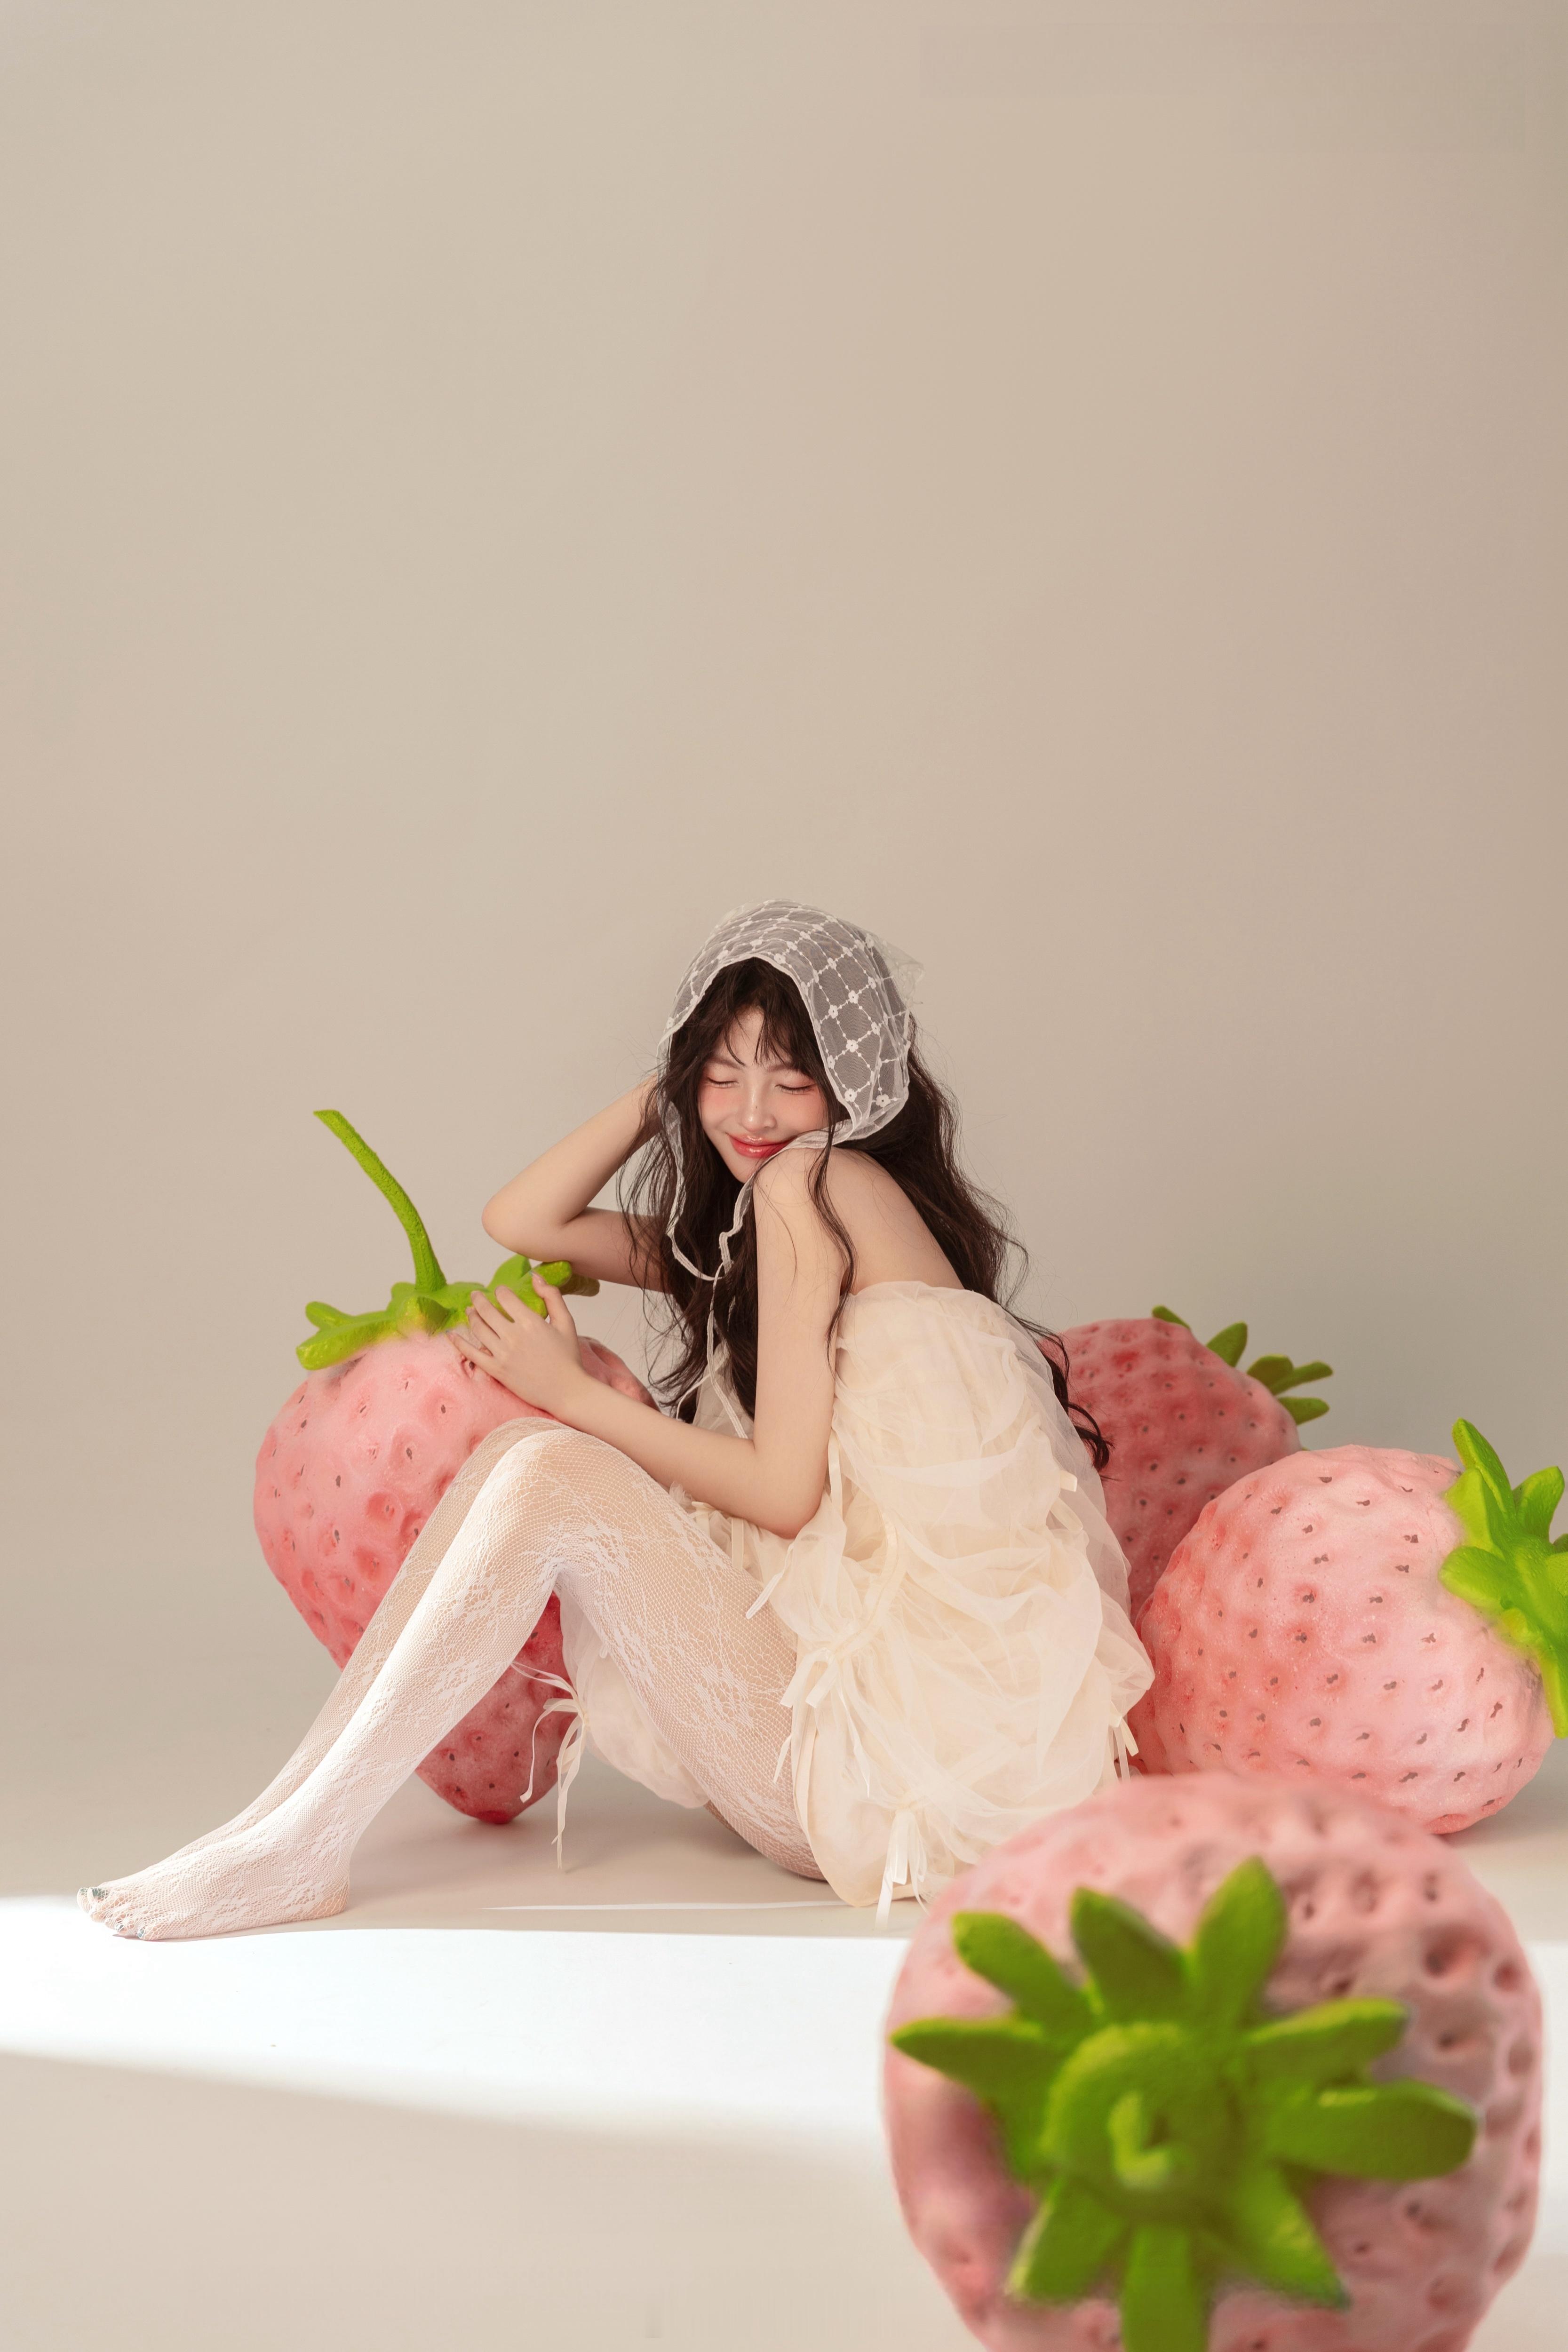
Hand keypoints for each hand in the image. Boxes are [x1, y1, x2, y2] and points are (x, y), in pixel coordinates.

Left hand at [449, 1278, 588, 1416]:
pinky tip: (451, 1335)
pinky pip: (472, 1354)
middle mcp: (513, 1336)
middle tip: (475, 1295)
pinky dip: (459, 1343)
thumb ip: (552, 1296)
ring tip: (470, 1311)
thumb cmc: (569, 1357)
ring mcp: (502, 1354)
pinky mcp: (497, 1370)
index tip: (500, 1291)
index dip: (500, 1291)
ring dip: (471, 1316)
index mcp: (530, 1322)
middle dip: (479, 1299)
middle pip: (487, 1310)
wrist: (566, 1391)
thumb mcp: (566, 1322)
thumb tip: (535, 1276)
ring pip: (478, 1328)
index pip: (505, 1297)